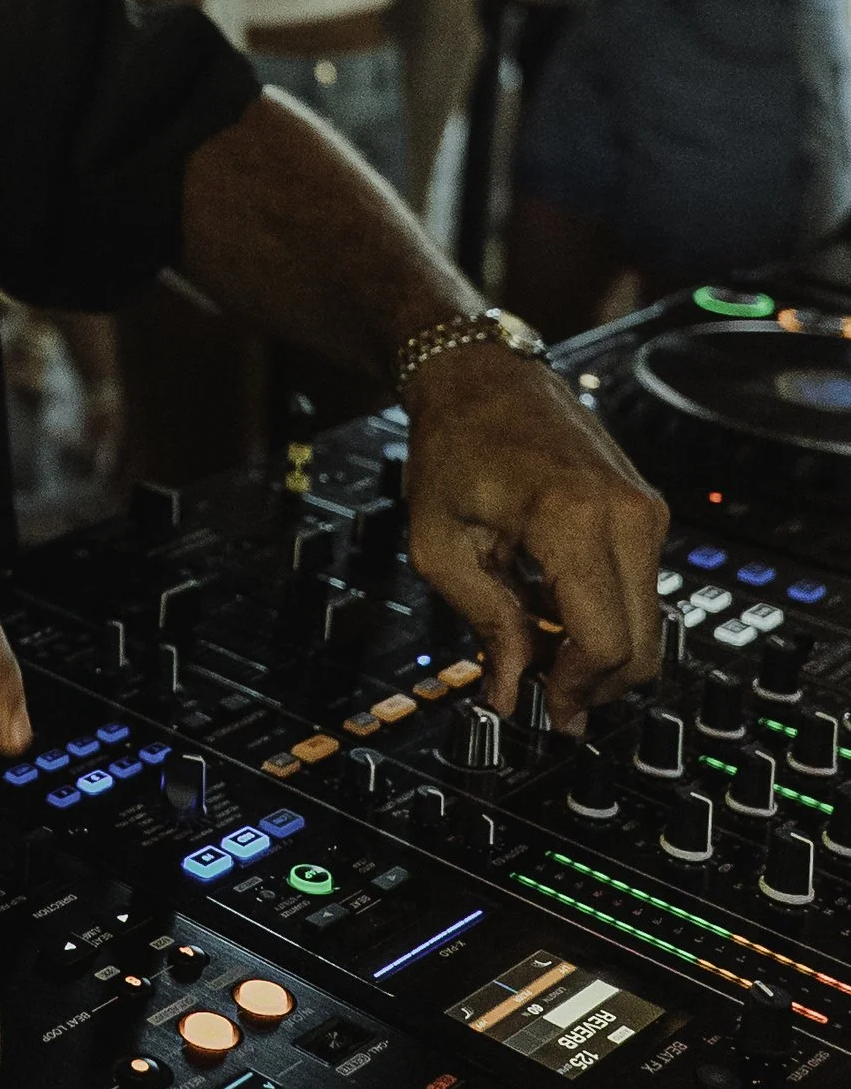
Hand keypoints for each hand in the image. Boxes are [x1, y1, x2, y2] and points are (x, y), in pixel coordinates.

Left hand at [400, 347, 666, 726]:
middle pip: (641, 643)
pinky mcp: (647, 511)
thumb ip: (483, 622)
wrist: (480, 375)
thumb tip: (508, 695)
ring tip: (535, 645)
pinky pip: (640, 588)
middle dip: (595, 683)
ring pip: (648, 622)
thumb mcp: (441, 543)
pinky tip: (549, 607)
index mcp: (575, 521)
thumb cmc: (452, 447)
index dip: (575, 690)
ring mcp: (646, 511)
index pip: (603, 641)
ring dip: (598, 651)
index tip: (545, 712)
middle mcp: (628, 515)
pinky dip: (604, 614)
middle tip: (543, 698)